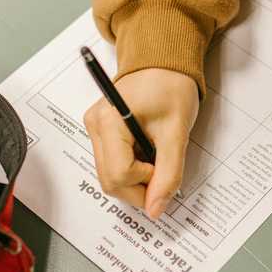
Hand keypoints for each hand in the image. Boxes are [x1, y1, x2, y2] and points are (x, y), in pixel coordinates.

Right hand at [82, 67, 198, 218]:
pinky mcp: (100, 131)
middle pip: (109, 180)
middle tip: (163, 170)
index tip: (164, 167)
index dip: (145, 182)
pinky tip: (146, 150)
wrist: (165, 62)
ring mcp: (94, 128)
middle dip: (139, 187)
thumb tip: (157, 209)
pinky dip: (131, 167)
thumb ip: (168, 173)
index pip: (118, 175)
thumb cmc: (171, 87)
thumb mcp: (177, 131)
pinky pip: (112, 162)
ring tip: (156, 154)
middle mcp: (95, 125)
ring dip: (136, 177)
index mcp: (109, 121)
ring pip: (109, 175)